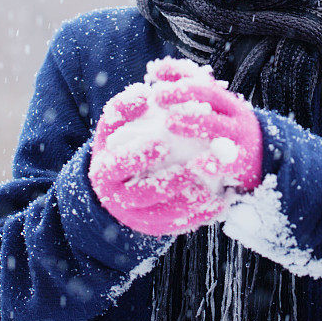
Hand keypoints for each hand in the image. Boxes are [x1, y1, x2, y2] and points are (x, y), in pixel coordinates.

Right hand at [88, 82, 226, 235]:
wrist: (114, 179)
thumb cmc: (117, 142)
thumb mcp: (113, 124)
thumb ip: (124, 107)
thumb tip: (142, 94)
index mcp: (104, 170)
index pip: (118, 165)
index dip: (139, 155)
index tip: (162, 143)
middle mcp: (117, 198)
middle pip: (142, 195)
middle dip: (170, 182)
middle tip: (195, 167)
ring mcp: (134, 216)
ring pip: (161, 215)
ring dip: (188, 204)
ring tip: (211, 190)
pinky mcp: (152, 227)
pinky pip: (176, 226)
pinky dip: (197, 217)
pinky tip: (217, 204)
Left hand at [151, 57, 262, 193]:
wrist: (270, 160)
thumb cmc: (230, 135)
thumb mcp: (217, 114)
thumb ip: (194, 100)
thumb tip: (157, 74)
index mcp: (224, 99)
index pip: (200, 79)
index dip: (178, 73)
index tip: (155, 72)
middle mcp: (233, 112)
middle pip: (209, 95)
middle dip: (182, 92)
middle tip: (158, 95)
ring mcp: (240, 135)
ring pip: (217, 125)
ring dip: (192, 122)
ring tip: (169, 123)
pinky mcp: (245, 161)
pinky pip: (228, 162)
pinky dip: (211, 164)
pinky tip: (194, 166)